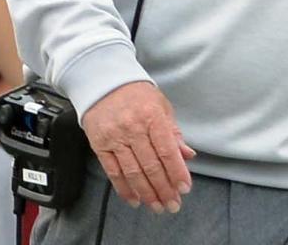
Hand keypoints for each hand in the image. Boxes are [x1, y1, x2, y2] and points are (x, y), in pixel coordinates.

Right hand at [81, 81, 195, 213]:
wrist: (103, 81)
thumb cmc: (136, 93)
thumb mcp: (160, 105)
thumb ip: (173, 132)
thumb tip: (187, 155)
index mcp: (152, 116)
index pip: (167, 150)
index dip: (177, 172)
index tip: (184, 188)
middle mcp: (133, 128)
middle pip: (151, 166)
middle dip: (164, 189)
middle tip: (173, 205)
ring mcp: (114, 137)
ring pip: (133, 173)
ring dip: (147, 194)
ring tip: (157, 206)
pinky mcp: (99, 145)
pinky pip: (113, 172)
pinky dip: (124, 189)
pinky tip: (135, 200)